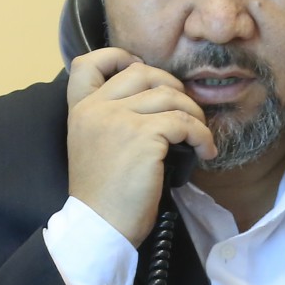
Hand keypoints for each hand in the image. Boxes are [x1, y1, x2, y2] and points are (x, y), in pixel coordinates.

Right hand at [65, 47, 214, 244]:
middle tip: (185, 112)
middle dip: (172, 86)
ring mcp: (119, 119)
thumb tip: (154, 101)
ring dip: (193, 114)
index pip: (89, 62)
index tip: (142, 73)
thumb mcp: (93, 147)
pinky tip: (204, 151)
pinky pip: (184, 122)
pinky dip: (202, 136)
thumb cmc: (103, 196)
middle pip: (142, 72)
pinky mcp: (143, 136)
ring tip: (199, 136)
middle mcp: (96, 108)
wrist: (99, 227)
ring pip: (169, 94)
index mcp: (80, 110)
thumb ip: (109, 120)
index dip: (118, 57)